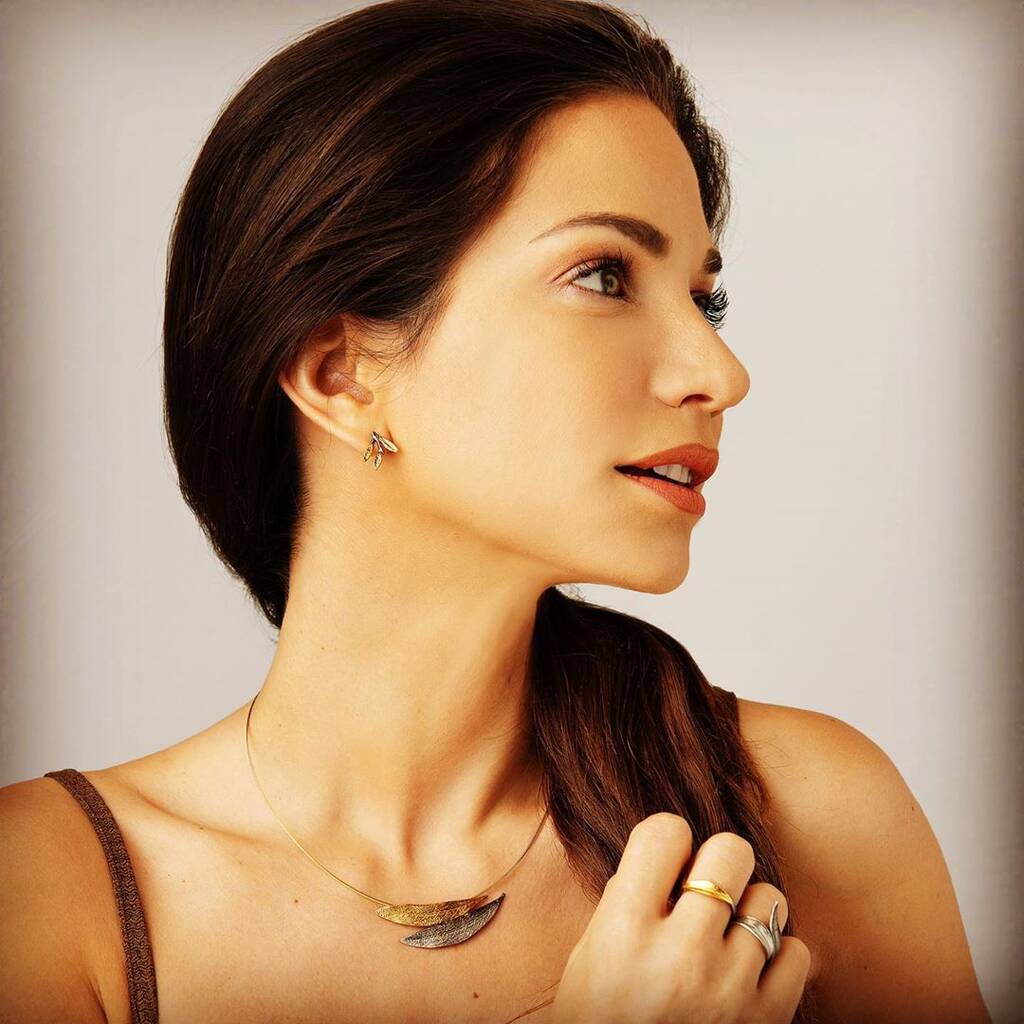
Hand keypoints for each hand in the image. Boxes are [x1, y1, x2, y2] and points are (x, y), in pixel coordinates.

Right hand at [550, 813, 809, 1022]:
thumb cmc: (599, 1022)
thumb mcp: (588, 956)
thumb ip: (625, 900)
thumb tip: (668, 858)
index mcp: (625, 929)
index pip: (666, 831)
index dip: (667, 843)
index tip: (664, 866)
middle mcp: (680, 952)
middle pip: (731, 851)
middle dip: (718, 865)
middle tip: (703, 892)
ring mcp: (729, 988)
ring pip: (769, 897)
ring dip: (748, 910)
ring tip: (725, 936)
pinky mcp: (765, 1021)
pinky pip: (797, 953)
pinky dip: (777, 956)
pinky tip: (748, 970)